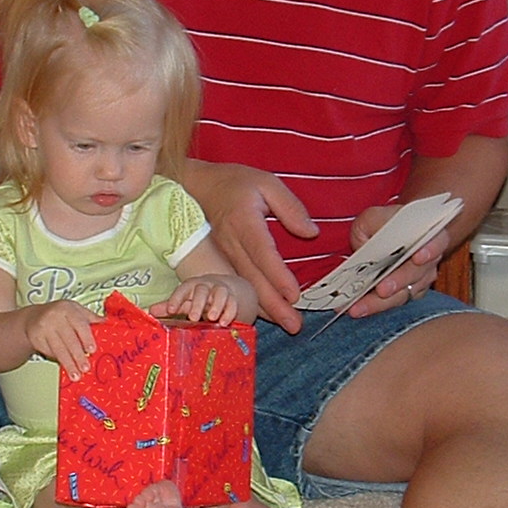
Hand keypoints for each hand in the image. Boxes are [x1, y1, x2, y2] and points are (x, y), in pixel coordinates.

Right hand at [23, 300, 98, 377]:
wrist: (34, 317)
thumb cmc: (60, 314)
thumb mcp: (76, 311)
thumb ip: (92, 319)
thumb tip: (109, 326)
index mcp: (68, 309)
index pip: (79, 324)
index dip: (86, 338)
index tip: (92, 350)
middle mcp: (55, 317)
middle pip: (69, 339)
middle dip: (78, 355)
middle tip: (85, 368)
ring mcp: (44, 328)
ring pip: (58, 349)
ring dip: (68, 363)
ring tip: (75, 375)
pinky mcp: (36, 339)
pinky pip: (50, 352)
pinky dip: (58, 361)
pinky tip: (65, 367)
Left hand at [152, 277, 240, 323]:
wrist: (225, 289)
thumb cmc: (199, 298)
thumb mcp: (185, 300)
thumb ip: (168, 306)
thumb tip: (149, 311)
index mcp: (192, 286)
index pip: (183, 289)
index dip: (176, 299)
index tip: (171, 310)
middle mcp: (207, 286)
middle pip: (202, 290)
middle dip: (198, 303)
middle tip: (193, 317)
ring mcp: (221, 292)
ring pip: (220, 294)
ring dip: (216, 306)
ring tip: (212, 318)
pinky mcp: (233, 299)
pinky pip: (233, 303)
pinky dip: (230, 312)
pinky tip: (225, 323)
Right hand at [183, 161, 317, 331]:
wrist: (197, 185)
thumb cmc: (236, 182)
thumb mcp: (267, 183)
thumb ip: (290, 207)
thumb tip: (310, 233)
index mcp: (244, 222)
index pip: (262, 253)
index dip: (277, 275)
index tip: (294, 294)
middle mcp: (231, 243)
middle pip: (253, 279)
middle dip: (273, 305)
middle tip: (294, 325)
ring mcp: (224, 254)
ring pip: (244, 287)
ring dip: (264, 309)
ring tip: (285, 325)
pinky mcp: (222, 260)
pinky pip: (237, 285)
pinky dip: (251, 302)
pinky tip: (267, 315)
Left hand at [343, 202, 451, 318]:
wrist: (397, 235)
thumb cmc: (388, 225)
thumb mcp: (376, 216)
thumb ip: (370, 225)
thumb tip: (363, 245)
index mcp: (427, 234)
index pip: (436, 241)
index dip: (429, 250)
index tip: (418, 257)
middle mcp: (428, 259)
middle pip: (417, 273)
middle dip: (399, 282)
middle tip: (382, 289)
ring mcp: (419, 280)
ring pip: (404, 294)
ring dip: (381, 302)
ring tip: (359, 306)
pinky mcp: (407, 294)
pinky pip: (393, 303)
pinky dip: (375, 306)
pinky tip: (358, 308)